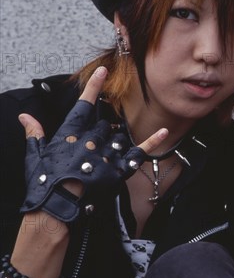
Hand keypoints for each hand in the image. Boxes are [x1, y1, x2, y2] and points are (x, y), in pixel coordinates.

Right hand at [19, 66, 166, 222]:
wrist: (57, 207)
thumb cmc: (44, 183)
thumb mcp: (35, 156)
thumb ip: (34, 133)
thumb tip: (25, 116)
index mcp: (71, 133)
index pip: (85, 103)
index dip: (94, 86)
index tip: (103, 70)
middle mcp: (91, 139)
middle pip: (104, 125)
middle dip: (100, 134)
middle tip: (91, 151)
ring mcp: (107, 153)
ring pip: (118, 137)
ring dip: (113, 143)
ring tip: (101, 157)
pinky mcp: (119, 168)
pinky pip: (140, 151)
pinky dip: (153, 141)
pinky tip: (163, 131)